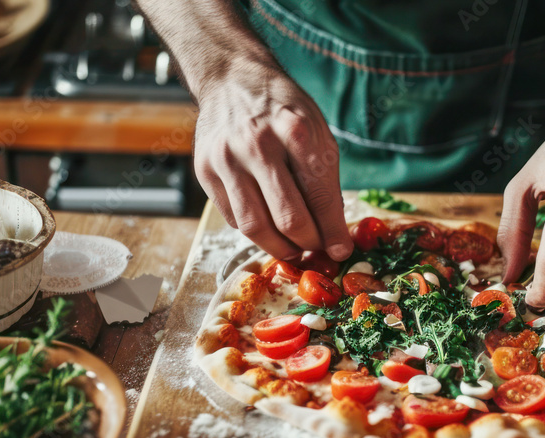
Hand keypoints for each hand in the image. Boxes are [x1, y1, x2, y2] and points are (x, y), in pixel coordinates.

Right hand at [194, 64, 353, 260]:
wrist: (231, 79)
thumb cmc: (283, 110)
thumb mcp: (317, 132)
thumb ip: (324, 180)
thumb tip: (333, 234)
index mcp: (295, 130)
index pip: (320, 197)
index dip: (333, 232)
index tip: (340, 251)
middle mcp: (258, 144)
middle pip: (288, 218)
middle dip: (308, 243)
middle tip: (316, 248)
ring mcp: (226, 158)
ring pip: (255, 227)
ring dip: (279, 247)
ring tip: (293, 247)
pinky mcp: (204, 170)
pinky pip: (233, 218)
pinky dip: (254, 230)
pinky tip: (267, 222)